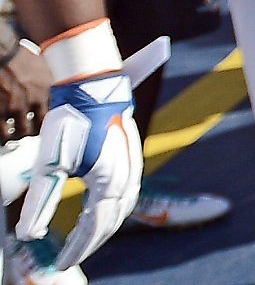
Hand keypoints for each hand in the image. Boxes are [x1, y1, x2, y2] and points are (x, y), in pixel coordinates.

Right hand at [0, 40, 49, 145]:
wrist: (3, 54)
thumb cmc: (22, 58)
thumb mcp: (46, 70)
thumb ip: (51, 86)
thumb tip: (57, 96)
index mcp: (50, 91)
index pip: (57, 116)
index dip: (51, 124)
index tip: (46, 126)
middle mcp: (35, 100)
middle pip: (39, 128)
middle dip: (33, 132)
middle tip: (28, 132)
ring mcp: (16, 107)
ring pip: (20, 134)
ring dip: (18, 136)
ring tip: (14, 135)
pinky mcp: (0, 111)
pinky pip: (3, 134)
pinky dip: (4, 137)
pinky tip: (3, 134)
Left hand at [15, 23, 140, 269]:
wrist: (95, 83)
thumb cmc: (70, 120)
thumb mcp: (48, 163)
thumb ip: (41, 201)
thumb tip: (27, 235)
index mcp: (109, 180)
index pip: (95, 226)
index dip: (78, 248)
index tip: (61, 264)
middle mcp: (128, 175)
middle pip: (112, 220)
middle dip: (91, 242)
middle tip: (69, 256)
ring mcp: (134, 164)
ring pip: (124, 207)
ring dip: (105, 227)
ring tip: (86, 238)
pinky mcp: (132, 154)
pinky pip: (128, 192)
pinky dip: (114, 209)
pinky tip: (102, 208)